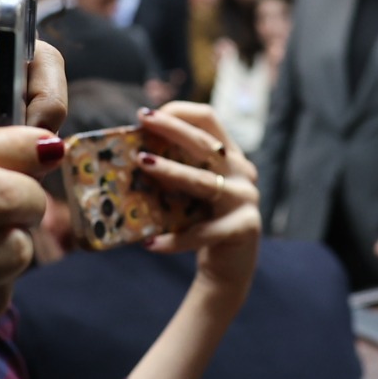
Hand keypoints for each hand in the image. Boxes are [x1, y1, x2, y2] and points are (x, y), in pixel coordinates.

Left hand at [0, 0, 69, 147]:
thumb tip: (29, 148)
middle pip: (34, 48)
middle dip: (45, 91)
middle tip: (33, 129)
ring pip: (46, 91)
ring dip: (41, 126)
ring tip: (15, 161)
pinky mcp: (9, 113)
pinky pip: (42, 124)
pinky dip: (36, 148)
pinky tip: (16, 169)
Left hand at [138, 103, 259, 294]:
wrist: (229, 266)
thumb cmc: (202, 222)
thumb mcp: (190, 191)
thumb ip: (175, 169)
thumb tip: (131, 154)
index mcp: (229, 155)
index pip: (208, 119)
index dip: (179, 112)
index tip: (147, 115)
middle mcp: (242, 171)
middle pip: (205, 143)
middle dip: (172, 129)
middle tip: (142, 122)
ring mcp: (246, 198)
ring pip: (203, 181)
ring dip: (171, 171)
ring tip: (142, 164)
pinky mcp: (244, 227)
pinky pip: (203, 232)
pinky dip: (175, 240)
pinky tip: (149, 245)